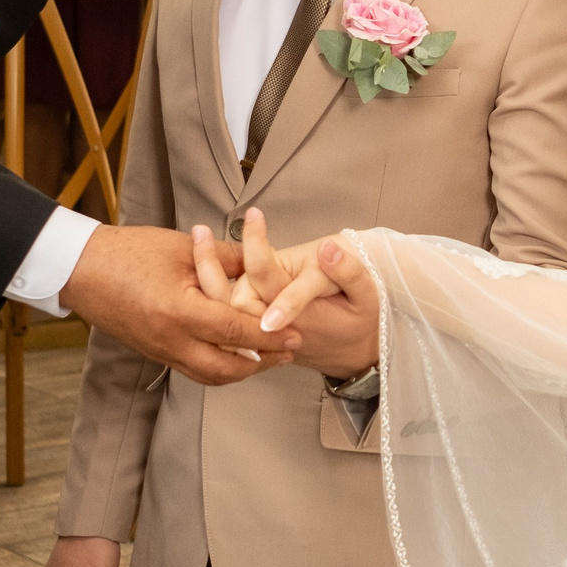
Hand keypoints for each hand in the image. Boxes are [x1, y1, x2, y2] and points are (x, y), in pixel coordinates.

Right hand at [56, 224, 298, 383]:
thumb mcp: (182, 247)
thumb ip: (226, 257)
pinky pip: (193, 369)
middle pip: (226, 369)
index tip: (297, 335)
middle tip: (290, 352)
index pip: (236, 332)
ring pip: (210, 375)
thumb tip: (264, 260)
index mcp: (178, 312)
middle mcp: (170, 340)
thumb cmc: (129, 252)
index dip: (270, 336)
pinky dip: (220, 367)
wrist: (81, 269)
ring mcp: (160, 351)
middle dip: (263, 363)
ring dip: (243, 370)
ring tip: (268, 356)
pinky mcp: (154, 352)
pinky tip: (236, 353)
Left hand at [208, 210, 379, 377]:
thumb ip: (349, 273)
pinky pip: (228, 312)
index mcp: (302, 314)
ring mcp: (264, 328)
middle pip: (234, 296)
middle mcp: (276, 325)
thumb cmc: (362, 321)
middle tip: (201, 230)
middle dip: (211, 265)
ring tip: (199, 236)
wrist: (356, 352)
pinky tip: (203, 261)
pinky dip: (212, 288)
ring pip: (225, 306)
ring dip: (207, 273)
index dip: (256, 247)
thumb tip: (329, 249)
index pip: (268, 277)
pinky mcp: (257, 327)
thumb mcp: (368, 297)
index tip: (254, 214)